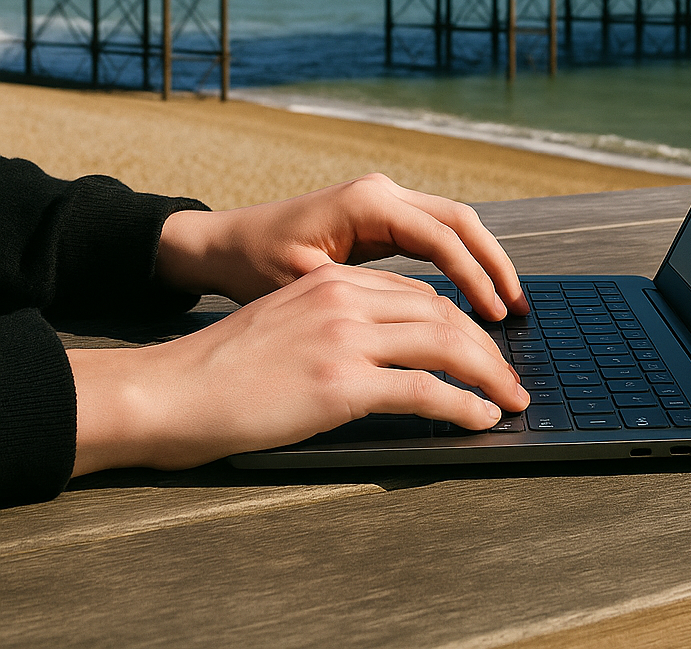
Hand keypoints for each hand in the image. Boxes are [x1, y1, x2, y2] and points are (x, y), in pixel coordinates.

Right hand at [69, 263, 529, 476]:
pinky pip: (424, 389)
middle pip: (440, 312)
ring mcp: (344, 337)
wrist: (171, 390)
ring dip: (488, 373)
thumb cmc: (219, 369)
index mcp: (332, 281)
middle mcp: (344, 298)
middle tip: (510, 375)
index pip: (415, 294)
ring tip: (510, 398)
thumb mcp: (283, 322)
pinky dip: (462, 405)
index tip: (480, 345)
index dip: (457, 320)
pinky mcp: (341, 382)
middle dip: (484, 344)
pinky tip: (480, 418)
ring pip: (444, 343)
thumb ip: (332, 321)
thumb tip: (379, 353)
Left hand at [157, 172, 528, 318]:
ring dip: (482, 263)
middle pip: (461, 222)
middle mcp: (382, 192)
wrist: (219, 245)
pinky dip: (459, 263)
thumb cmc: (253, 267)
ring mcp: (382, 201)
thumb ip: (363, 299)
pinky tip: (472, 297)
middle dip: (495, 265)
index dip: (476, 279)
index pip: (443, 238)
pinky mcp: (379, 217)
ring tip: (507, 308)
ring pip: (452, 225)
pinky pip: (432, 236)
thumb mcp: (305, 287)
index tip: (498, 319)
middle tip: (520, 312)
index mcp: (368, 203)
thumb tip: (422, 326)